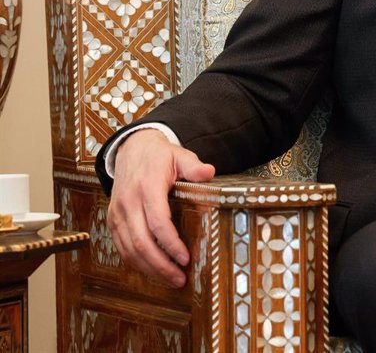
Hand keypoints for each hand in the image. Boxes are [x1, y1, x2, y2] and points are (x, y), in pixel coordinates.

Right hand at [108, 129, 215, 286]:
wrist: (131, 149)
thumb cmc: (160, 156)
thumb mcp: (180, 155)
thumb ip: (194, 166)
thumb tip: (210, 172)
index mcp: (147, 187)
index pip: (157, 222)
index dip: (170, 243)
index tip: (185, 258)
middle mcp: (128, 203)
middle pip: (141, 242)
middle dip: (161, 265)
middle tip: (180, 278)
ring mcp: (117, 213)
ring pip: (129, 249)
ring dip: (149, 268)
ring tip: (171, 279)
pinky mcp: (112, 221)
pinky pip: (122, 247)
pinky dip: (137, 262)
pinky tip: (153, 270)